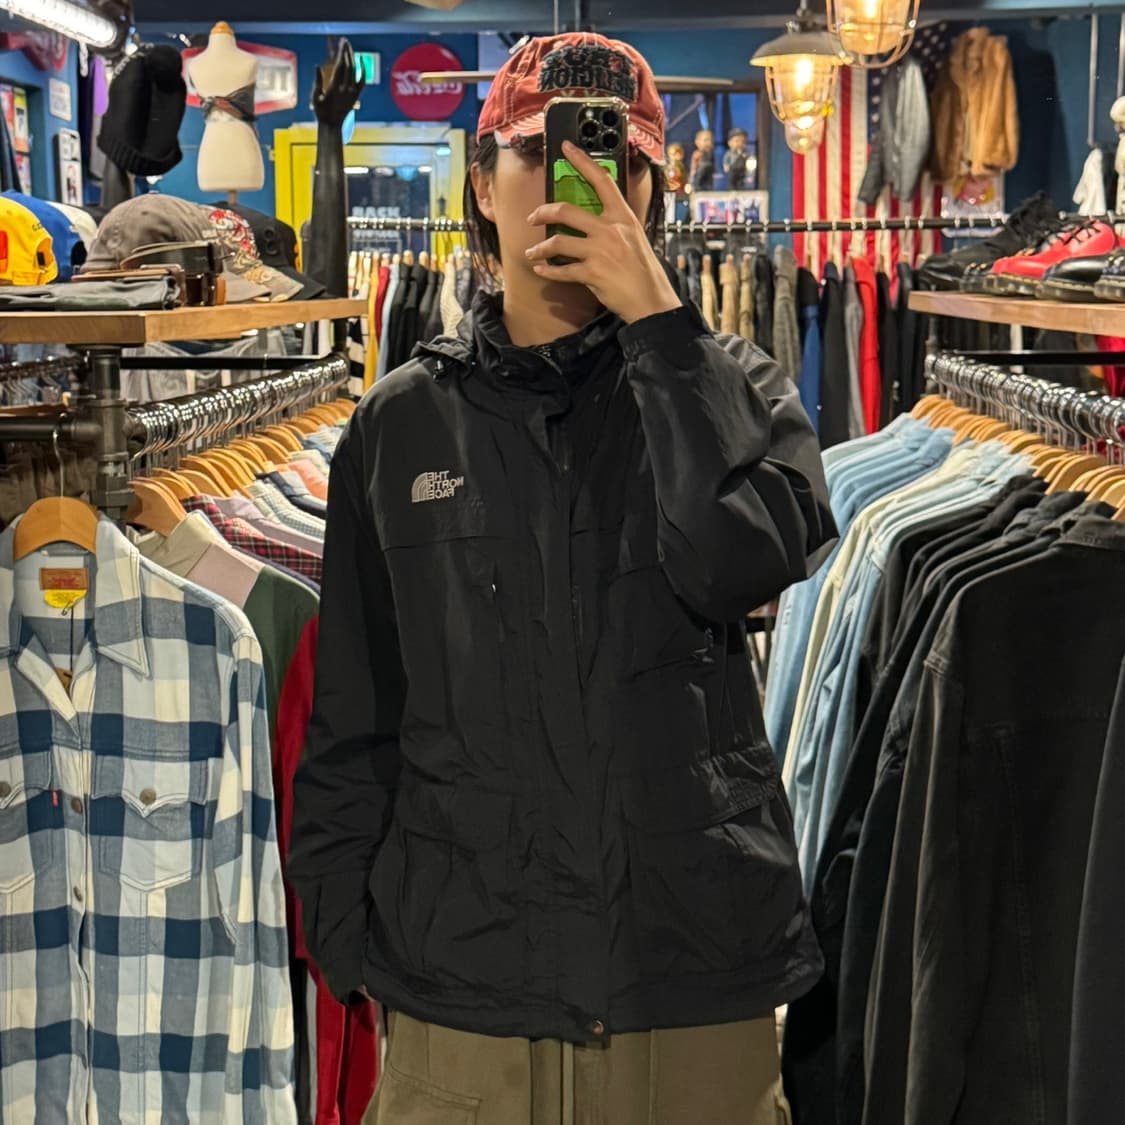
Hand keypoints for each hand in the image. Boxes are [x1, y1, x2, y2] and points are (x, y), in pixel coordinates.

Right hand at [312, 39, 363, 128]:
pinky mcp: (356, 96)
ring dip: (353, 58)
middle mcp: (346, 88)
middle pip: (349, 65)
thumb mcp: (315, 97)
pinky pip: (362, 82)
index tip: (341, 43)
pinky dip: (363, 71)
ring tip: (349, 48)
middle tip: (345, 41)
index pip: (340, 65)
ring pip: (355, 71)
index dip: (341, 52)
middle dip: (347, 52)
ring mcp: (352, 92)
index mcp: (335, 87)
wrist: (332, 126)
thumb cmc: (321, 112)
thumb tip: (317, 66)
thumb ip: (317, 81)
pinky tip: (361, 62)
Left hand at [524, 141, 681, 324]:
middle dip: (543, 212)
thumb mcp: (634, 238)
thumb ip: (614, 225)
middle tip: (533, 217)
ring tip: (532, 252)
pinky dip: (548, 271)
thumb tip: (592, 219)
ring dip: (540, 248)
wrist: (651, 300)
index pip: (601, 180)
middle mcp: (610, 230)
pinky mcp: (593, 274)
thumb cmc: (642, 270)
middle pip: (566, 211)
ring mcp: (601, 252)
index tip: (566, 147)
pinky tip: (540, 270)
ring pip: (558, 242)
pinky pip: (562, 271)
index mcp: (623, 217)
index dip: (582, 161)